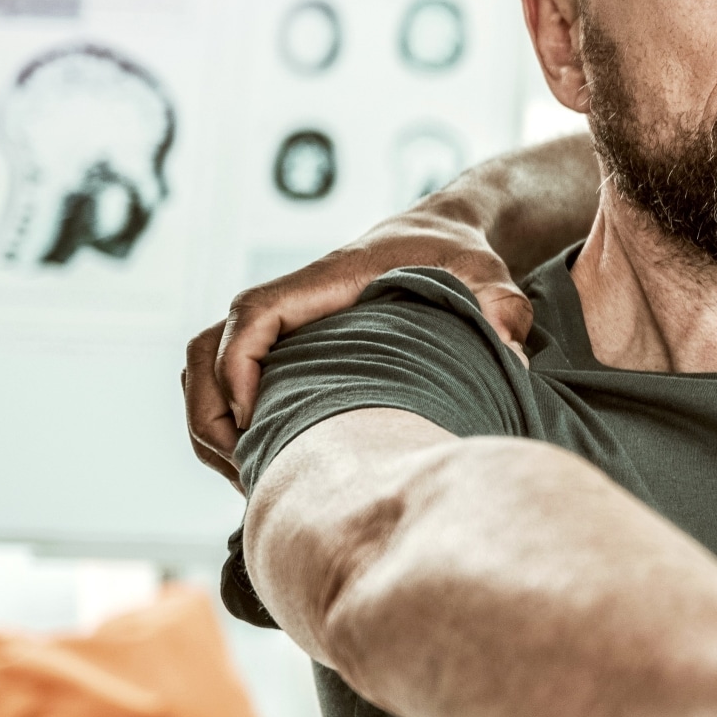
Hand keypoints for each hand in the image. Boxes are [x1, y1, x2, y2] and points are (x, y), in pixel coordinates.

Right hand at [181, 202, 532, 487]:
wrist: (442, 237)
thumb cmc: (458, 256)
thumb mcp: (488, 272)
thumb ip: (502, 303)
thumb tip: (511, 348)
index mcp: (323, 283)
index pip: (252, 314)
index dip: (238, 367)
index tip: (252, 421)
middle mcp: (289, 304)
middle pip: (205, 351)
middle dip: (209, 414)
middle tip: (245, 471)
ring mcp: (282, 327)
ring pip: (205, 372)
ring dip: (210, 426)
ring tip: (249, 480)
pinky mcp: (286, 348)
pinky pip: (228, 384)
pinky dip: (228, 425)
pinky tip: (265, 466)